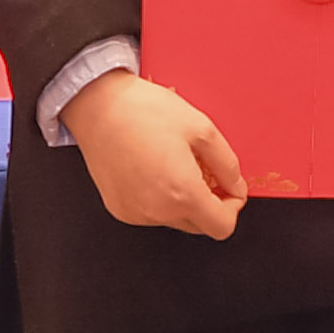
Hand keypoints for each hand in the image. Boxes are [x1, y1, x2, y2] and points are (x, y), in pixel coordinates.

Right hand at [68, 69, 246, 237]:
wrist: (97, 105)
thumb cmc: (144, 111)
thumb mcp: (201, 128)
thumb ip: (227, 164)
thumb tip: (236, 186)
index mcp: (181, 193)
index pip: (222, 227)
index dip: (232, 207)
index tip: (228, 188)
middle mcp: (157, 211)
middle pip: (200, 225)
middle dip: (209, 202)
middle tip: (204, 170)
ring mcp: (135, 213)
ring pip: (175, 220)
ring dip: (183, 200)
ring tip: (175, 164)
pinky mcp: (119, 208)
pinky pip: (151, 214)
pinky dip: (160, 199)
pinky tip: (154, 169)